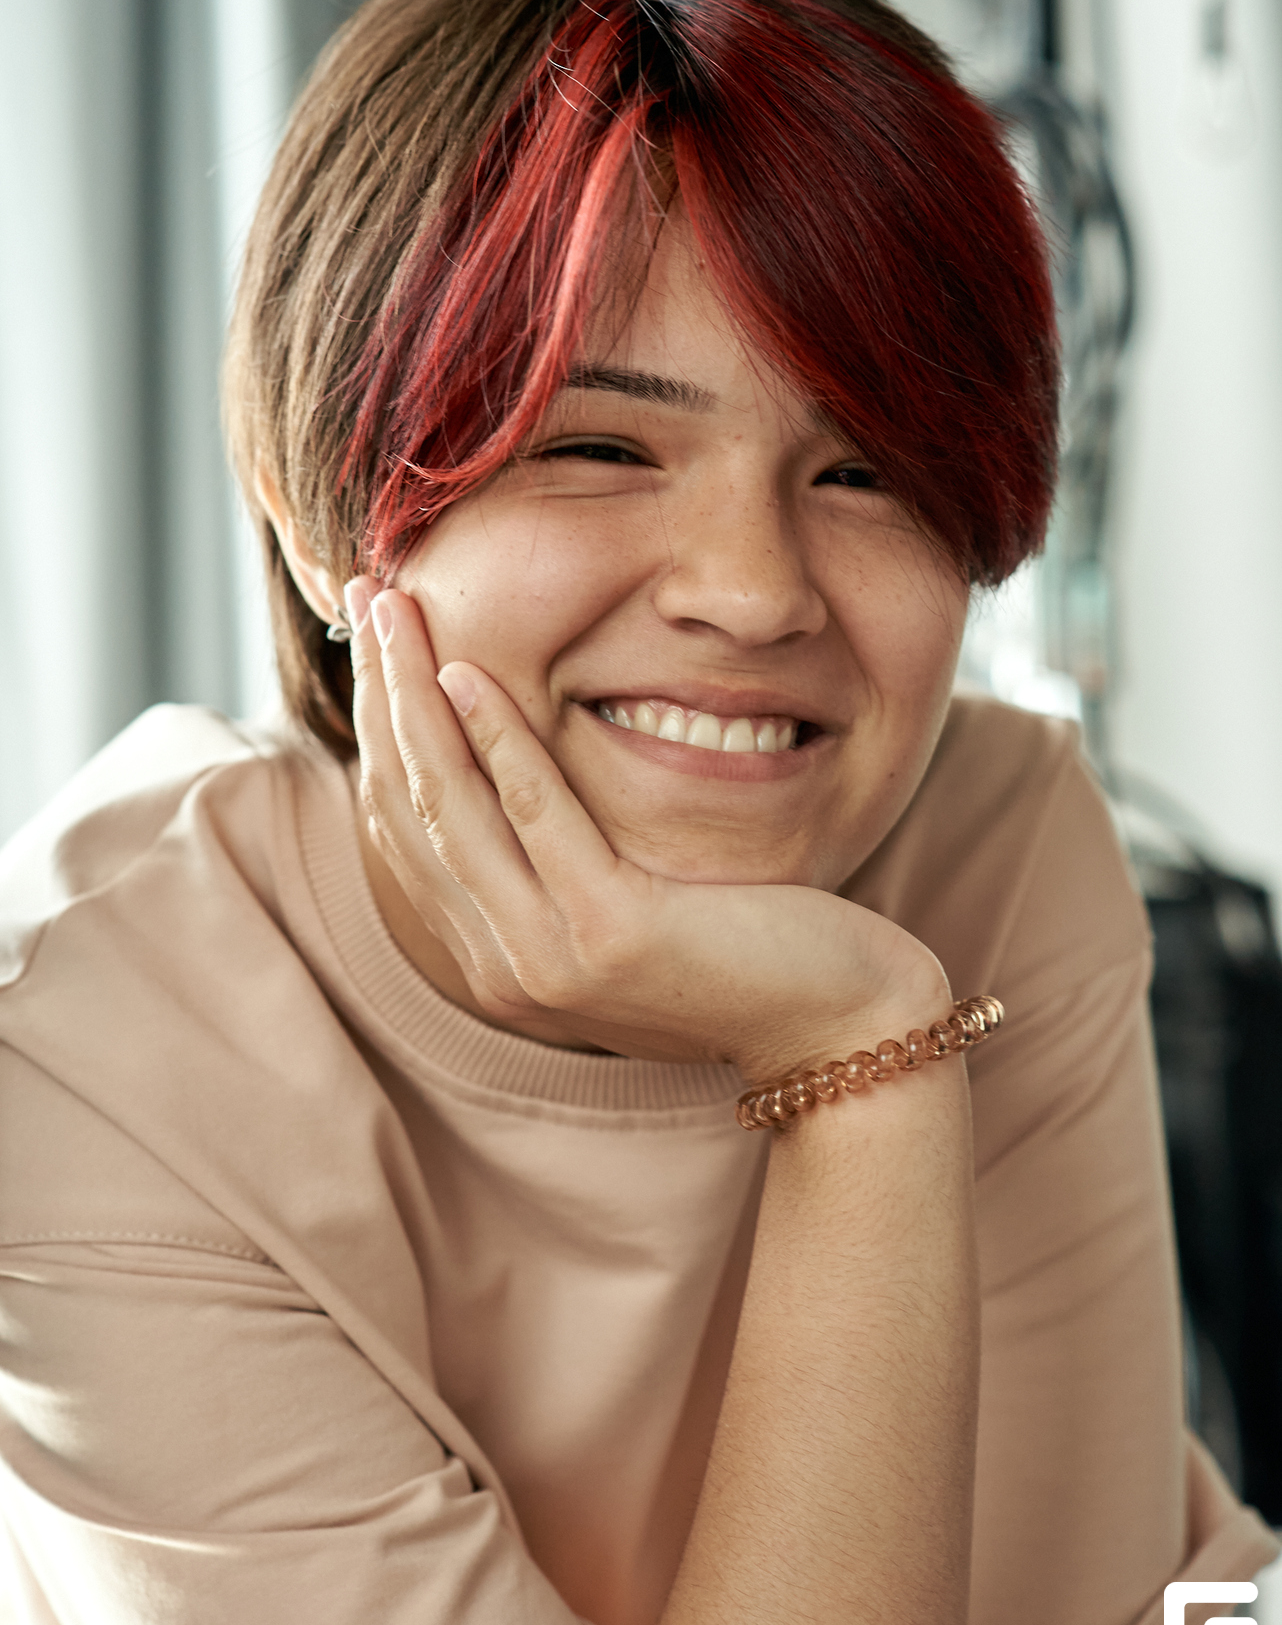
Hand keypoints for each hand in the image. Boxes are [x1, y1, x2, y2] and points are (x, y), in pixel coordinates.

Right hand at [348, 580, 950, 1082]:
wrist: (834, 1028)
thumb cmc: (744, 952)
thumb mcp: (627, 906)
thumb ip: (561, 860)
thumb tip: (516, 768)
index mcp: (496, 958)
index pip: (407, 827)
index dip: (379, 726)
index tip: (371, 642)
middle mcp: (501, 967)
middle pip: (410, 806)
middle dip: (379, 693)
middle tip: (362, 596)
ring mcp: (547, 957)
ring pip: (450, 804)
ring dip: (412, 697)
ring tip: (396, 610)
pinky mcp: (608, 932)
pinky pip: (536, 813)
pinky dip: (498, 739)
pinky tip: (471, 674)